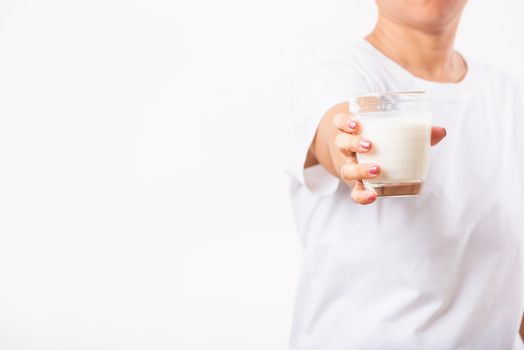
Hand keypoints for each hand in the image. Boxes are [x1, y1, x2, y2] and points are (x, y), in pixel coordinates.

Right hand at [330, 112, 446, 204]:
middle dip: (353, 143)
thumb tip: (441, 132)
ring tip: (377, 169)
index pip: (340, 122)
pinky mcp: (356, 185)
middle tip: (370, 145)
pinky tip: (372, 196)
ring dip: (360, 169)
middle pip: (342, 143)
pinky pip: (354, 192)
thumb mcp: (388, 133)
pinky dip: (361, 196)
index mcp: (352, 131)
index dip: (344, 122)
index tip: (356, 124)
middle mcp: (346, 149)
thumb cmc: (378, 141)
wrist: (357, 158)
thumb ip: (414, 132)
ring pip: (346, 168)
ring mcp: (350, 167)